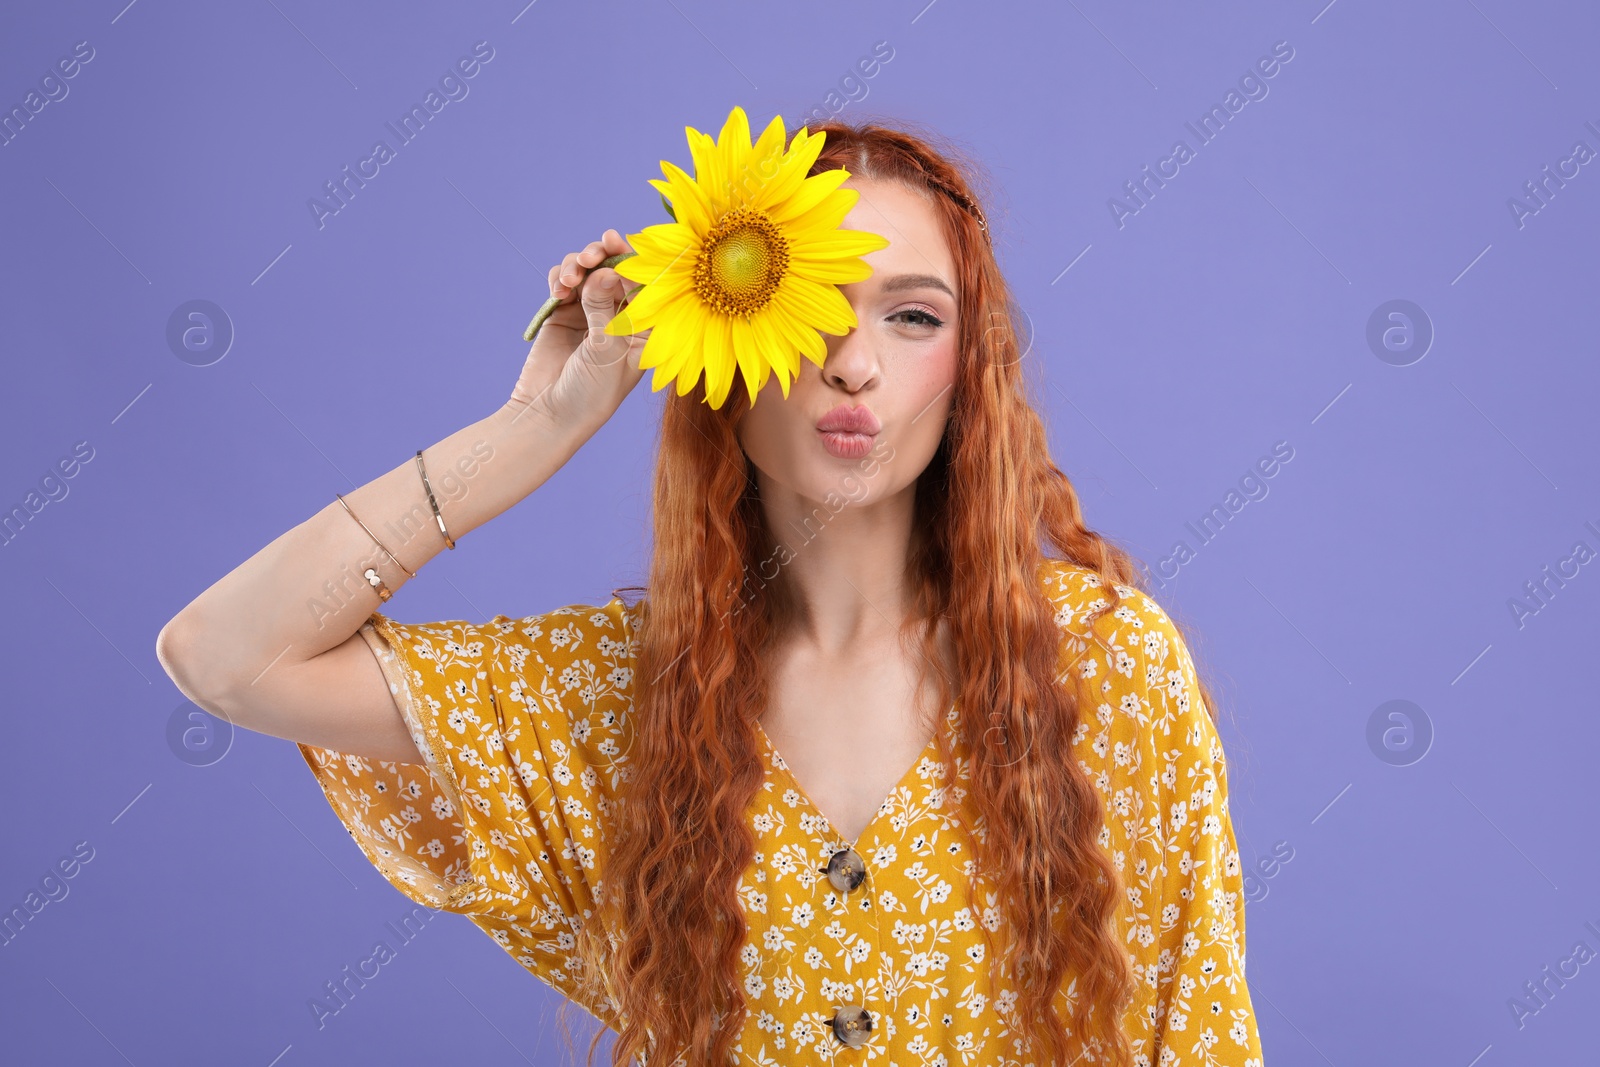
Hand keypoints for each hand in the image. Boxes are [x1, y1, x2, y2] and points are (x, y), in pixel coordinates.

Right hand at [507, 229, 648, 430]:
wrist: (549, 414)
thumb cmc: (591, 392)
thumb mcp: (604, 349)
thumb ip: (604, 307)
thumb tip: (605, 268)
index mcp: (645, 328)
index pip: (646, 285)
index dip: (635, 260)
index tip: (620, 243)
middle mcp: (621, 317)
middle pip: (617, 271)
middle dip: (605, 255)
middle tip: (594, 251)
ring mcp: (591, 312)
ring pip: (589, 272)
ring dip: (578, 265)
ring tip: (569, 276)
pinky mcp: (564, 313)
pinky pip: (564, 282)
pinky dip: (559, 278)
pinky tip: (558, 290)